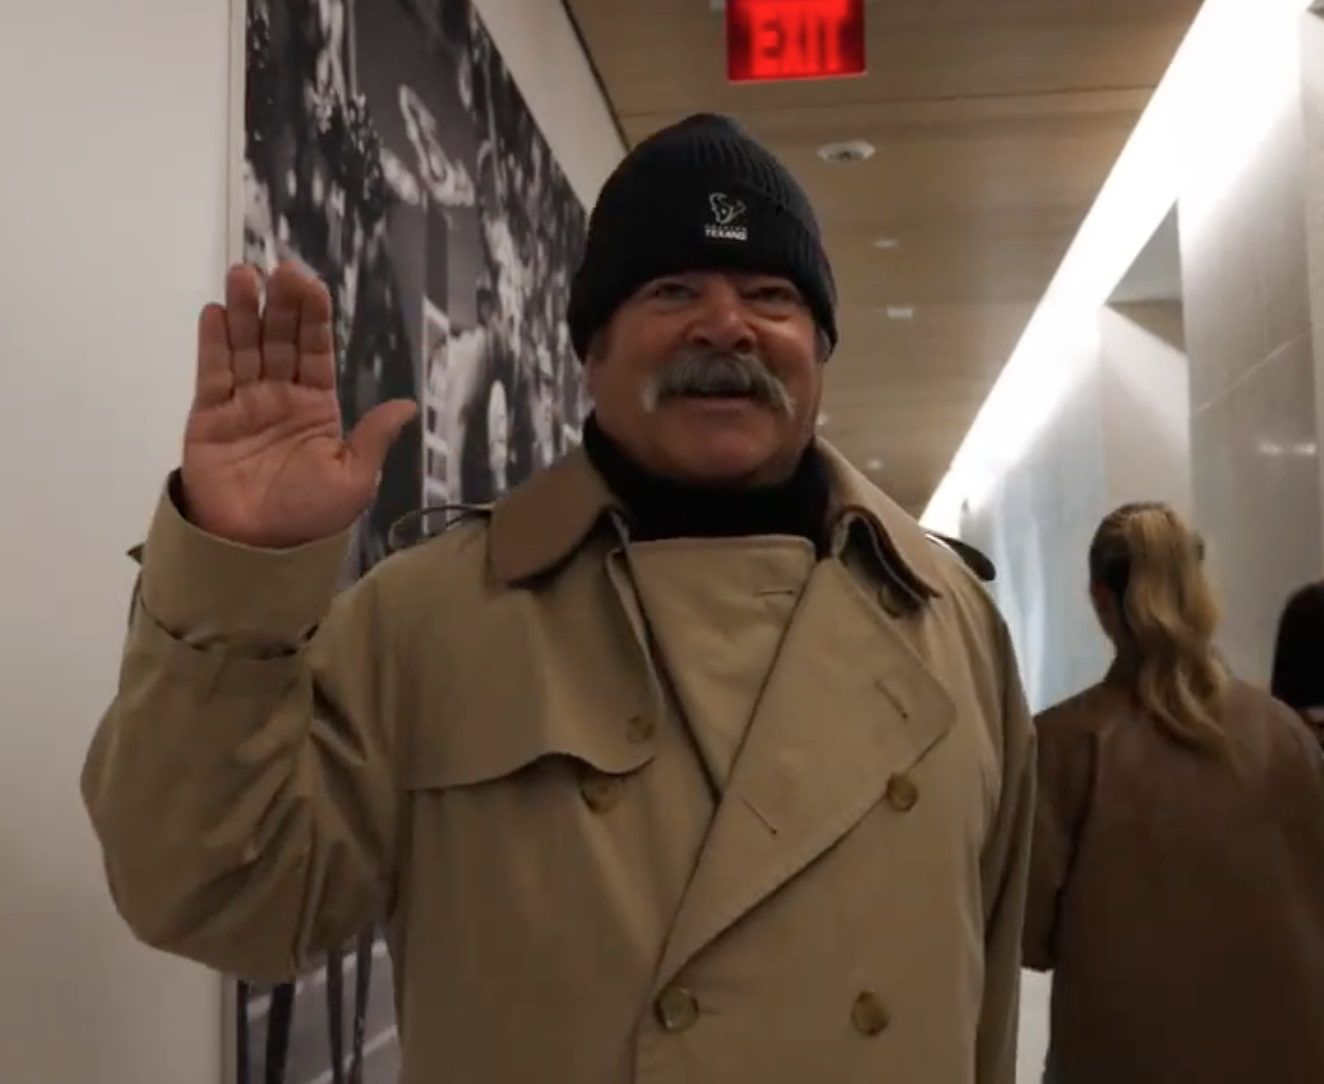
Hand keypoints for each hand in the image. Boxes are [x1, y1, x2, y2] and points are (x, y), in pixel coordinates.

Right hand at [181, 261, 417, 548]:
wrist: (256, 550)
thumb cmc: (309, 517)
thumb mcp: (353, 479)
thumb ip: (372, 438)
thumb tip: (407, 405)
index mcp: (317, 408)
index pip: (316, 352)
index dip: (313, 318)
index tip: (309, 283)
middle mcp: (280, 398)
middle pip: (280, 340)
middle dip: (280, 304)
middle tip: (279, 268)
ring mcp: (244, 404)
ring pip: (245, 347)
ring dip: (245, 311)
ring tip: (244, 275)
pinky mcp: (209, 417)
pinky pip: (212, 373)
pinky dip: (213, 342)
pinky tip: (216, 312)